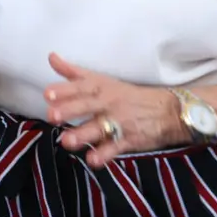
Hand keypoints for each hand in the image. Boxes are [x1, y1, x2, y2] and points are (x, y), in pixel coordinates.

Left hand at [44, 53, 189, 166]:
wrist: (169, 111)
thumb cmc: (127, 94)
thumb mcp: (102, 80)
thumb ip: (73, 72)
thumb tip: (51, 57)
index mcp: (100, 87)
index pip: (80, 86)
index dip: (64, 90)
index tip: (48, 93)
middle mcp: (108, 103)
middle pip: (87, 106)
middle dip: (69, 110)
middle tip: (52, 115)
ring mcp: (119, 122)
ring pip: (98, 128)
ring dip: (82, 134)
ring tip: (66, 141)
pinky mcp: (130, 139)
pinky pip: (115, 147)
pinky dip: (104, 154)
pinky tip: (92, 160)